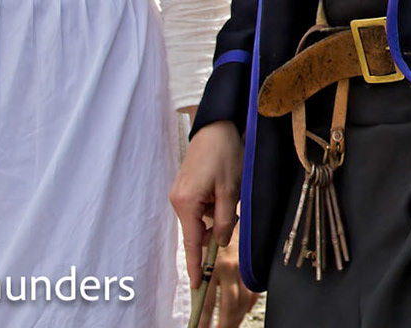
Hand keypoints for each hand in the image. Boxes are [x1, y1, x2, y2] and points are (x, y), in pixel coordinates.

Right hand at [170, 121, 242, 288]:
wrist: (216, 126)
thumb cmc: (224, 154)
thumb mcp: (231, 189)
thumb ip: (226, 219)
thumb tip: (220, 242)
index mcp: (186, 203)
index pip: (191, 243)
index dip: (196, 264)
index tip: (198, 283)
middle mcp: (178, 201)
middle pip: (198, 230)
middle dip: (217, 226)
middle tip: (233, 204)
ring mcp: (180, 195)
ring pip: (202, 218)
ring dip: (218, 212)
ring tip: (229, 187)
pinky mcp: (185, 188)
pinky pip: (200, 207)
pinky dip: (214, 204)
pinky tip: (223, 185)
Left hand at [197, 229, 255, 326]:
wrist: (230, 200)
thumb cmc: (212, 221)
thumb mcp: (202, 243)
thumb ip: (200, 268)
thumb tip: (198, 292)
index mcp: (215, 264)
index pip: (207, 301)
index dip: (203, 319)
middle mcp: (231, 267)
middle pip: (229, 306)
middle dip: (222, 324)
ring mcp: (244, 267)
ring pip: (243, 300)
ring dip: (236, 317)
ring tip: (228, 327)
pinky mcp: (253, 264)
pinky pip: (253, 290)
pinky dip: (249, 303)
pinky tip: (243, 310)